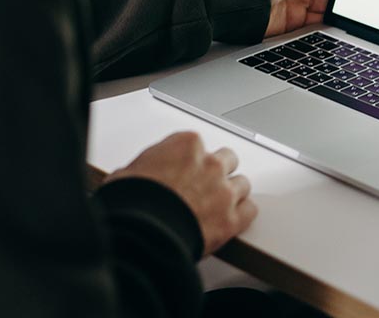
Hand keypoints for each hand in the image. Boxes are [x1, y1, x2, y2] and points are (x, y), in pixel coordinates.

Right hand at [105, 132, 255, 255]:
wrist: (141, 233)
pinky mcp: (231, 219)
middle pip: (227, 159)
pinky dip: (242, 215)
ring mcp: (223, 190)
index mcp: (187, 145)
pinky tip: (234, 219)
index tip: (185, 170)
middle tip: (205, 185)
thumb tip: (142, 175)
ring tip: (220, 204)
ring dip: (232, 192)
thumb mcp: (129, 172)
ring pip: (242, 184)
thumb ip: (149, 167)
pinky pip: (250, 210)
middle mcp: (210, 163)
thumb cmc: (131, 203)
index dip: (191, 161)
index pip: (198, 145)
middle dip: (218, 171)